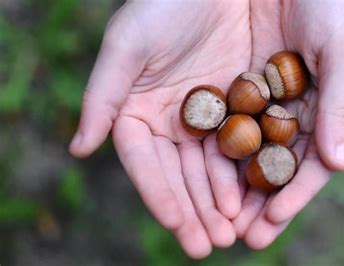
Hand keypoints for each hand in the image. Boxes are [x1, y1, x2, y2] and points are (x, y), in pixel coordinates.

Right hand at [69, 1, 251, 257]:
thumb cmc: (165, 5)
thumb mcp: (127, 45)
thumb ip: (102, 96)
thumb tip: (80, 149)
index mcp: (140, 112)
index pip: (146, 164)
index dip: (160, 195)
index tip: (177, 226)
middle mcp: (172, 120)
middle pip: (181, 174)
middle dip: (195, 210)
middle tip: (209, 244)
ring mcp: (207, 116)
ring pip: (212, 168)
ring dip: (221, 202)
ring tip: (233, 232)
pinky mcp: (239, 107)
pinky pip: (244, 146)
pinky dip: (247, 174)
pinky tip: (256, 199)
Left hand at [232, 0, 343, 248]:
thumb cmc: (329, 3)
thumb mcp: (343, 51)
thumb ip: (339, 106)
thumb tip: (340, 166)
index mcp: (326, 111)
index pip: (311, 163)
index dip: (294, 194)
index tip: (272, 222)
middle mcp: (293, 113)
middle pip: (276, 168)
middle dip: (261, 205)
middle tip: (243, 239)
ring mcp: (262, 102)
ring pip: (248, 155)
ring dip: (235, 190)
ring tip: (221, 224)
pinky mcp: (233, 87)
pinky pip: (223, 125)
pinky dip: (215, 155)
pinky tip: (202, 180)